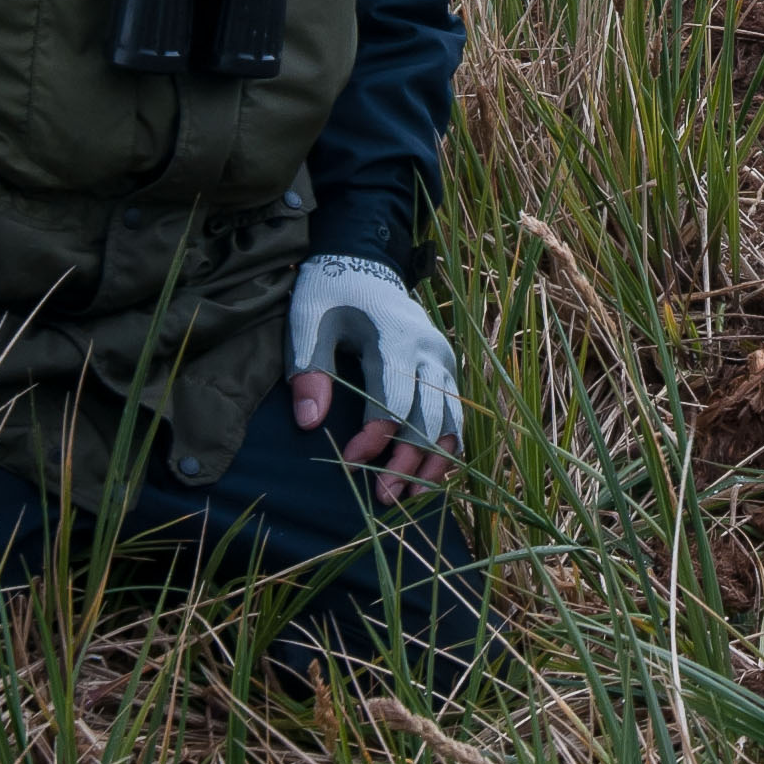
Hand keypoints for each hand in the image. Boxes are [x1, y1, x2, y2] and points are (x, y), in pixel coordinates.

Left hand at [284, 254, 460, 504]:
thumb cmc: (331, 296)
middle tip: (383, 498)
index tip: (348, 461)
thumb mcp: (307, 321)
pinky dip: (445, 450)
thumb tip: (310, 423)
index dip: (375, 437)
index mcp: (396, 338)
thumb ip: (308, 369)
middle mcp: (430, 352)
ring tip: (410, 498)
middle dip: (407, 463)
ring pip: (451, 424)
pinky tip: (426, 477)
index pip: (394, 401)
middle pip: (429, 420)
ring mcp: (444, 362)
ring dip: (433, 464)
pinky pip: (456, 417)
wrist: (365, 265)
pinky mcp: (446, 371)